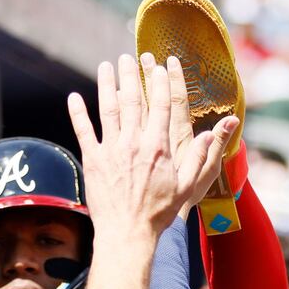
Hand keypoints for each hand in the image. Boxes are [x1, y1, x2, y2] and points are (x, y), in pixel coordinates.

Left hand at [66, 54, 225, 245]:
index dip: (160, 81)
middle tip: (128, 56)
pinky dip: (77, 113)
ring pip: (108, 109)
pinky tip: (73, 97)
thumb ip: (201, 156)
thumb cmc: (159, 212)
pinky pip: (84, 130)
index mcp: (159, 146)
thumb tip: (214, 132)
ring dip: (106, 84)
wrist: (127, 232)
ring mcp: (111, 149)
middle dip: (131, 74)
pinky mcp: (93, 160)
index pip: (161, 105)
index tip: (159, 64)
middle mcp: (134, 142)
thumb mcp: (187, 186)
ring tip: (106, 66)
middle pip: (133, 99)